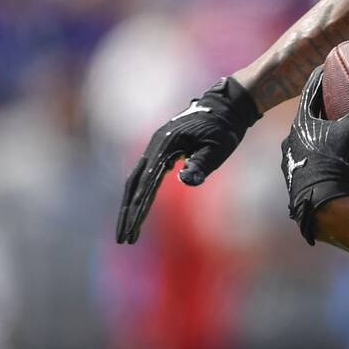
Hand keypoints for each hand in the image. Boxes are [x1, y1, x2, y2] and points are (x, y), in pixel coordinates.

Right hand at [116, 77, 260, 243]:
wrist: (225, 108)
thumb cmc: (224, 129)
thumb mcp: (218, 146)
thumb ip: (201, 162)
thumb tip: (185, 180)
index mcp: (166, 144)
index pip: (148, 182)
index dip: (139, 208)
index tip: (133, 229)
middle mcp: (154, 146)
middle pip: (133, 184)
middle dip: (127, 213)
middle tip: (123, 240)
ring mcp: (155, 147)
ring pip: (135, 181)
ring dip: (129, 206)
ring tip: (128, 232)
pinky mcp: (160, 151)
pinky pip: (144, 176)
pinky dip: (138, 195)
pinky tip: (138, 212)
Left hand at [282, 66, 348, 244]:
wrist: (320, 205)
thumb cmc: (335, 163)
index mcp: (302, 124)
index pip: (310, 92)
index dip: (319, 78)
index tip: (325, 68)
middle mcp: (291, 140)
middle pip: (305, 117)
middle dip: (317, 107)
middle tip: (329, 98)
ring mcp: (291, 162)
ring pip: (302, 140)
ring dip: (314, 134)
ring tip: (328, 132)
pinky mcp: (295, 181)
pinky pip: (304, 161)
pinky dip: (315, 155)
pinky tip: (324, 160)